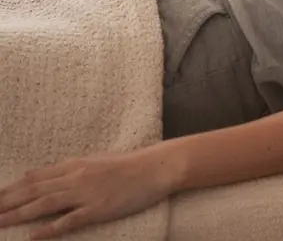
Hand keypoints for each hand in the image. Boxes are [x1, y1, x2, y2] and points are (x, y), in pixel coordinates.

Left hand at [0, 146, 179, 238]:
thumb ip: (63, 169)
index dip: (10, 189)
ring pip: (45, 204)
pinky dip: (49, 228)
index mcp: (74, 165)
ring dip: (19, 214)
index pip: (34, 178)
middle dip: (7, 202)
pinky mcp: (98, 208)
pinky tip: (33, 236)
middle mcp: (76, 177)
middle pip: (34, 191)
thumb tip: (32, 173)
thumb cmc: (127, 165)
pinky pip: (70, 220)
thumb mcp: (92, 161)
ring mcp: (86, 193)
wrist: (156, 167)